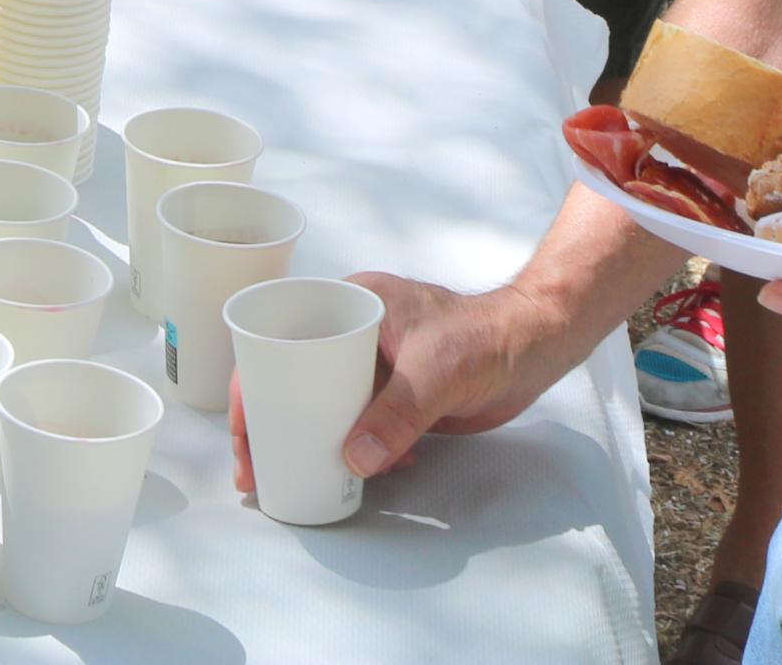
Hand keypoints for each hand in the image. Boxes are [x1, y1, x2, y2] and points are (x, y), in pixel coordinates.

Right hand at [228, 272, 572, 493]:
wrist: (537, 344)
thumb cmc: (485, 336)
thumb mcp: (434, 372)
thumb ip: (395, 415)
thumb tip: (353, 460)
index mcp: (348, 304)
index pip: (277, 341)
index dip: (251, 388)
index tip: (244, 434)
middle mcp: (353, 332)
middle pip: (293, 378)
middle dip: (273, 424)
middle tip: (257, 471)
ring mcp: (376, 364)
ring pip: (325, 404)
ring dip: (312, 441)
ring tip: (301, 478)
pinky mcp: (398, 393)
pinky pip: (361, 423)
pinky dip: (357, 450)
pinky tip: (368, 473)